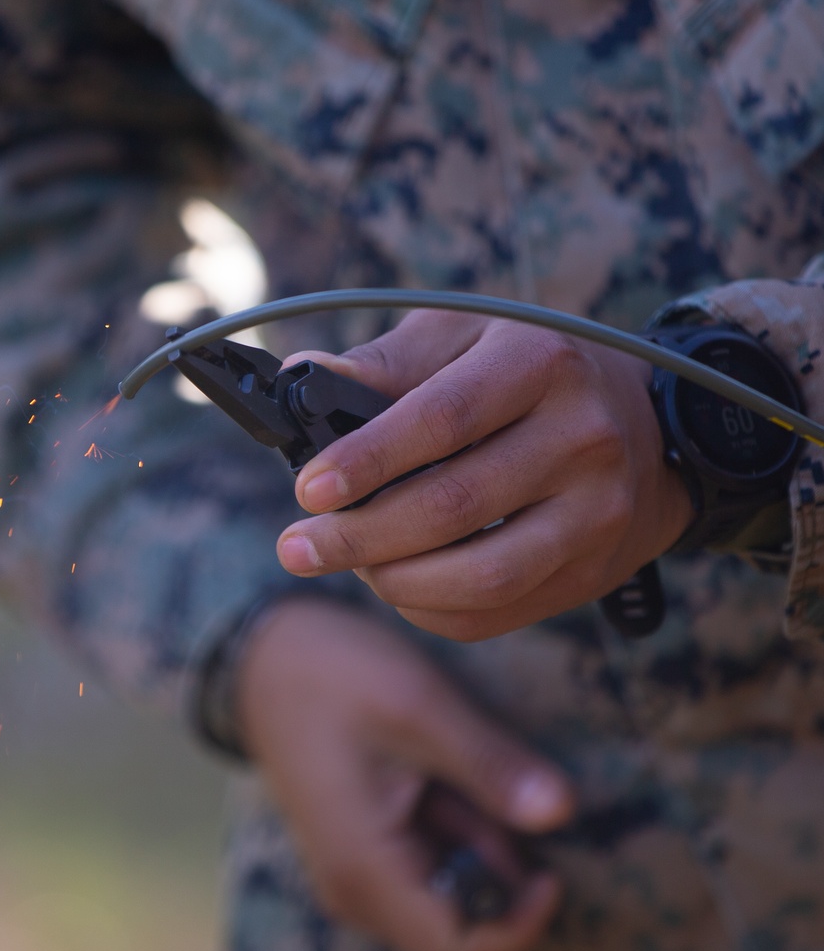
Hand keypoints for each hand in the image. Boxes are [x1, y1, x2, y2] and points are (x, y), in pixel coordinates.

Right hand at [237, 596, 572, 950]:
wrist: (266, 653)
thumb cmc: (335, 673)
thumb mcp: (419, 705)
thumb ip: (490, 763)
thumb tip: (565, 811)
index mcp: (366, 872)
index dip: (521, 928)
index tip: (552, 870)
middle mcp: (358, 894)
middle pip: (461, 937)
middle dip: (502, 882)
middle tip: (499, 796)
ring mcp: (359, 876)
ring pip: (451, 900)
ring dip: (481, 848)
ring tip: (462, 764)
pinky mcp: (366, 852)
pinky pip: (431, 870)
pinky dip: (460, 834)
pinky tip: (445, 769)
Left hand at [276, 312, 693, 640]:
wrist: (652, 426)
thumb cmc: (532, 372)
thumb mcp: (468, 336)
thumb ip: (388, 361)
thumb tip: (302, 379)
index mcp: (541, 364)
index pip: (443, 419)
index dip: (368, 460)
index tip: (306, 489)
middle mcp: (582, 437)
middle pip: (455, 506)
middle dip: (360, 536)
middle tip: (298, 546)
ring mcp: (596, 511)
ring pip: (480, 576)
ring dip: (395, 583)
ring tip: (350, 564)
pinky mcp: (594, 569)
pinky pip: (498, 613)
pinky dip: (431, 611)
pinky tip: (397, 587)